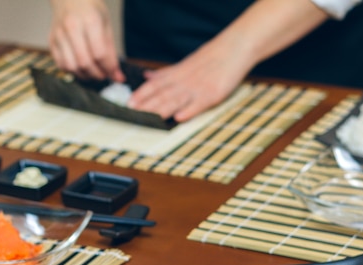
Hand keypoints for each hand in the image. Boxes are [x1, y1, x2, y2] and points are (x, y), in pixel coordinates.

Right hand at [48, 0, 123, 81]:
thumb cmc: (91, 10)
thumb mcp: (106, 26)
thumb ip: (111, 52)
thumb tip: (117, 77)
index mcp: (90, 21)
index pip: (99, 54)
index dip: (108, 68)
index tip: (114, 73)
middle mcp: (72, 28)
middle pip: (85, 62)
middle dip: (97, 74)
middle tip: (104, 74)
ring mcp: (59, 35)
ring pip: (71, 67)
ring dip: (84, 75)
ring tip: (93, 72)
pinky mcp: (51, 41)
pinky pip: (61, 64)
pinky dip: (72, 71)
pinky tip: (80, 67)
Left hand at [128, 41, 249, 122]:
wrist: (234, 48)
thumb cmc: (211, 57)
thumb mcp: (185, 64)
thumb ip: (165, 73)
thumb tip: (146, 76)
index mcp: (177, 74)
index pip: (155, 85)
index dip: (141, 94)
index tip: (128, 103)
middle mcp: (185, 82)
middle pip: (162, 95)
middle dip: (146, 105)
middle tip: (132, 114)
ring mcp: (198, 88)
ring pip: (176, 100)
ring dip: (161, 110)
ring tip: (148, 118)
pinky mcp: (213, 95)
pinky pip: (199, 104)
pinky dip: (189, 111)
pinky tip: (179, 118)